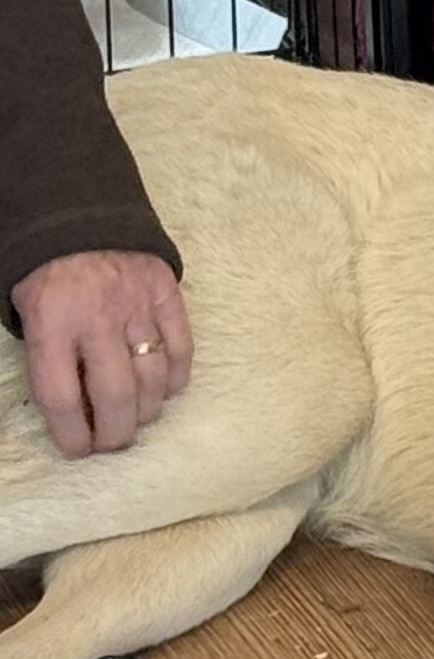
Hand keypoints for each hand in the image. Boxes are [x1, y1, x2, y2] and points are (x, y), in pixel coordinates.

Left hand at [11, 252, 192, 458]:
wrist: (79, 210)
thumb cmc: (46, 270)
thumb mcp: (26, 310)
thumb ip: (45, 356)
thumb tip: (72, 408)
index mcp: (52, 322)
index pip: (62, 397)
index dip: (72, 435)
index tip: (77, 449)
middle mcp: (97, 318)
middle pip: (116, 396)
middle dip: (116, 433)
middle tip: (113, 443)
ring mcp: (137, 305)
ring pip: (153, 378)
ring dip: (147, 410)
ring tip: (137, 419)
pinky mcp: (166, 293)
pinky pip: (181, 347)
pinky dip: (177, 377)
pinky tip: (167, 390)